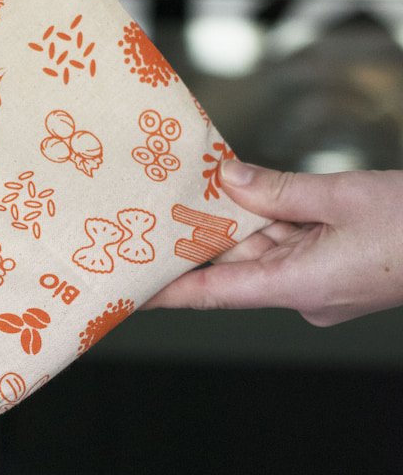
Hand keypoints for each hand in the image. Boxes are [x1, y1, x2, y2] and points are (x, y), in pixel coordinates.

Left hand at [145, 160, 402, 325]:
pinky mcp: (337, 274)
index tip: (130, 294)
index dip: (168, 292)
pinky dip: (273, 226)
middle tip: (158, 218)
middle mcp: (303, 295)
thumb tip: (231, 179)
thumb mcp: (344, 195)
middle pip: (237, 267)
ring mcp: (321, 287)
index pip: (214, 294)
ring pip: (265, 254)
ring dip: (240, 226)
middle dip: (204, 240)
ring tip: (197, 195)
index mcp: (299, 286)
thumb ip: (280, 189)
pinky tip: (249, 197)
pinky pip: (292, 249)